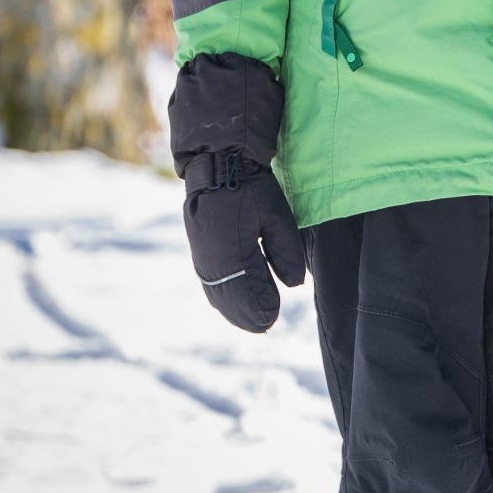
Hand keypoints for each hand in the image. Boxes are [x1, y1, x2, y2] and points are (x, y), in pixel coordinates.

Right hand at [183, 151, 306, 330]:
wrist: (216, 166)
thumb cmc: (251, 189)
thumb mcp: (277, 218)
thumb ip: (286, 253)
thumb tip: (294, 285)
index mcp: (232, 254)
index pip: (248, 293)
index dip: (262, 308)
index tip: (274, 319)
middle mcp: (211, 262)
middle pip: (230, 301)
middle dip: (248, 315)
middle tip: (266, 326)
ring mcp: (202, 258)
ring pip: (217, 295)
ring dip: (234, 311)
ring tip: (253, 321)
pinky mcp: (199, 252)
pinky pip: (209, 285)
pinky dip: (221, 299)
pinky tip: (231, 306)